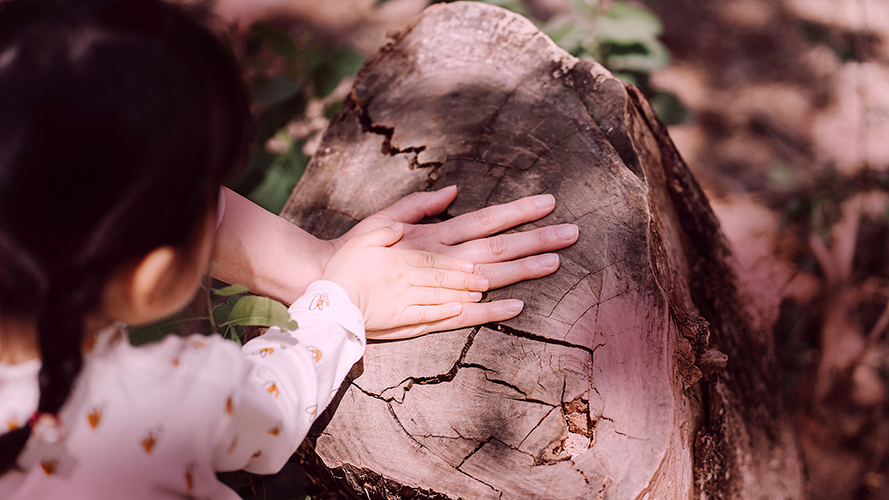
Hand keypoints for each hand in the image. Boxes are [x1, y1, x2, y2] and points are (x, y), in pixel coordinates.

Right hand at [321, 223, 495, 331]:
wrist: (326, 298)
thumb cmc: (343, 266)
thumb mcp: (364, 236)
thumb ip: (388, 228)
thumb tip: (405, 224)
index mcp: (399, 258)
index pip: (434, 259)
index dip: (455, 262)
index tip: (473, 263)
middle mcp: (405, 279)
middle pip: (442, 277)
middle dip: (468, 278)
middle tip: (487, 278)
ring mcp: (403, 300)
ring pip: (439, 296)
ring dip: (463, 295)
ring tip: (483, 294)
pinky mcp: (397, 319)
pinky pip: (426, 316)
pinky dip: (444, 313)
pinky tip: (460, 311)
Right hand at [331, 186, 577, 334]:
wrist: (330, 292)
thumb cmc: (356, 253)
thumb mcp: (382, 220)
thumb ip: (418, 205)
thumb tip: (452, 191)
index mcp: (432, 236)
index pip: (484, 220)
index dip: (517, 212)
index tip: (548, 203)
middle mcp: (439, 261)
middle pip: (496, 248)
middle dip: (535, 239)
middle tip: (572, 233)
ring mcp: (435, 291)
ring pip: (488, 280)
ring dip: (522, 271)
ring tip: (556, 263)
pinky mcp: (427, 317)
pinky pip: (465, 315)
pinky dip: (492, 311)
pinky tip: (518, 306)